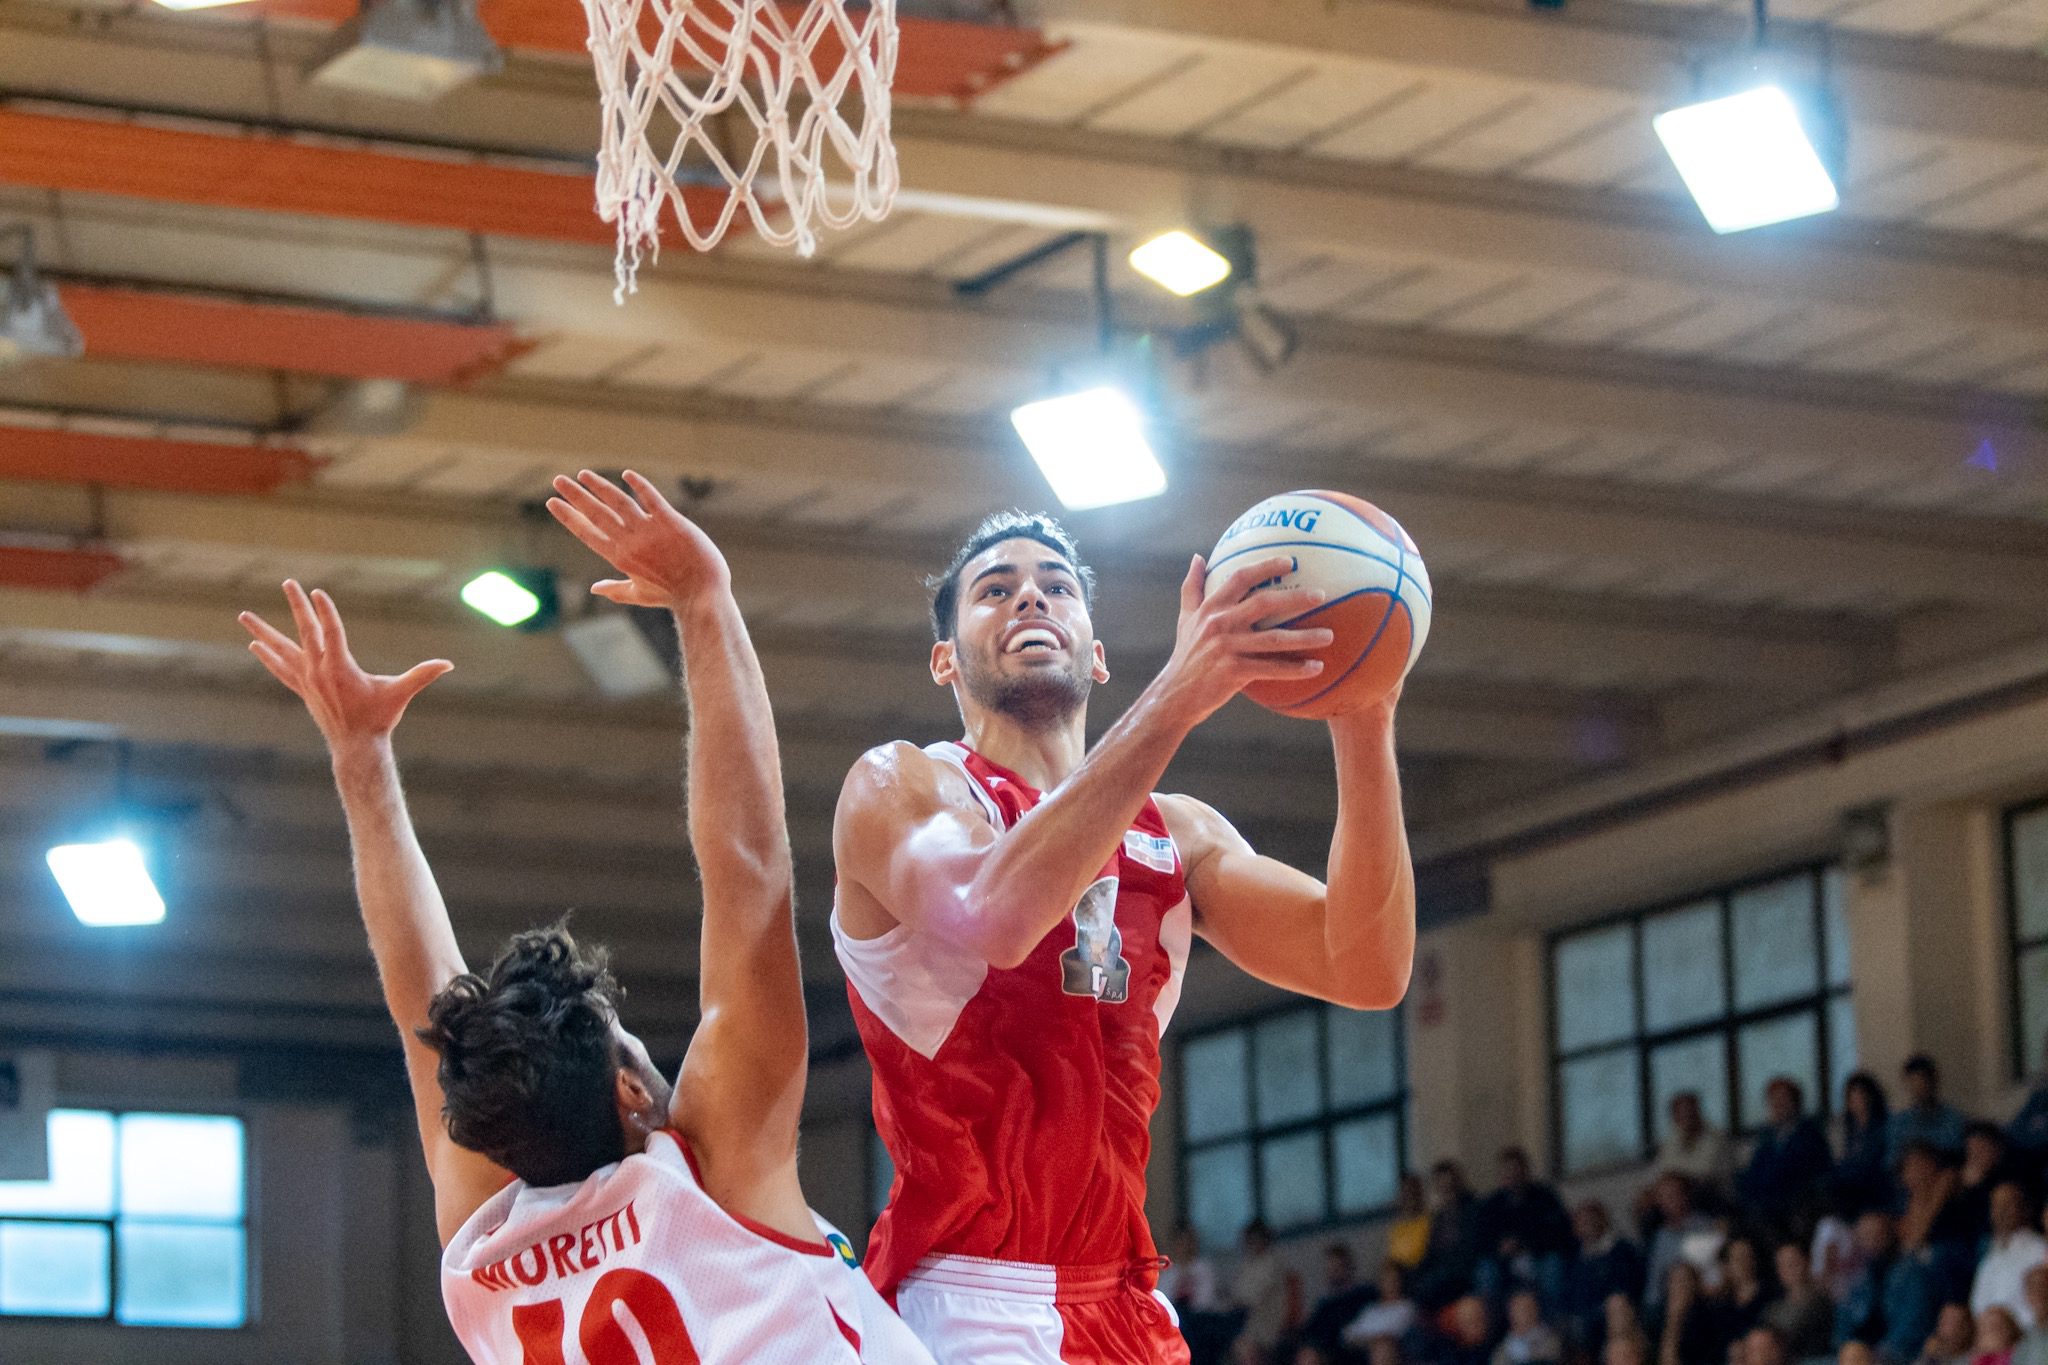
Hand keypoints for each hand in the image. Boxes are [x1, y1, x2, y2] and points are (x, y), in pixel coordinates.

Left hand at [239, 581, 450, 749]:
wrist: (356, 746)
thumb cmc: (379, 718)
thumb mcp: (400, 693)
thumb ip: (422, 675)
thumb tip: (448, 664)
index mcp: (340, 668)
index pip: (331, 631)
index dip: (325, 611)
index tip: (316, 592)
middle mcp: (318, 671)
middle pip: (304, 631)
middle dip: (297, 606)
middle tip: (287, 583)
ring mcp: (307, 680)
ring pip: (281, 650)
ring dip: (262, 631)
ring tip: (243, 615)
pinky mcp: (303, 689)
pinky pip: (281, 668)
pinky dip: (268, 656)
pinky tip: (254, 646)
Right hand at [547, 469, 730, 609]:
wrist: (703, 594)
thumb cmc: (672, 595)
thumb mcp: (639, 594)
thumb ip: (615, 589)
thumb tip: (594, 589)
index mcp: (620, 558)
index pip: (587, 533)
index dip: (568, 516)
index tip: (552, 502)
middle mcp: (630, 542)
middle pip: (596, 513)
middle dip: (575, 495)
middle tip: (557, 480)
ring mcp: (650, 530)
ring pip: (619, 502)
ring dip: (599, 486)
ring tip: (583, 474)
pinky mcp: (671, 522)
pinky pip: (652, 498)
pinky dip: (639, 485)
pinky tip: (626, 474)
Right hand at [1149, 554, 1333, 727]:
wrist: (1175, 694)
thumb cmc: (1186, 654)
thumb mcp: (1185, 618)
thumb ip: (1192, 587)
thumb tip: (1198, 557)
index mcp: (1211, 608)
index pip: (1240, 578)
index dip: (1266, 566)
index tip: (1291, 561)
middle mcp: (1219, 624)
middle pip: (1263, 603)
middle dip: (1295, 598)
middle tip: (1321, 595)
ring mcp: (1227, 648)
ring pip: (1274, 639)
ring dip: (1305, 637)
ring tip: (1329, 635)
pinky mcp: (1234, 672)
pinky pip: (1272, 669)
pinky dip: (1295, 669)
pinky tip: (1317, 668)